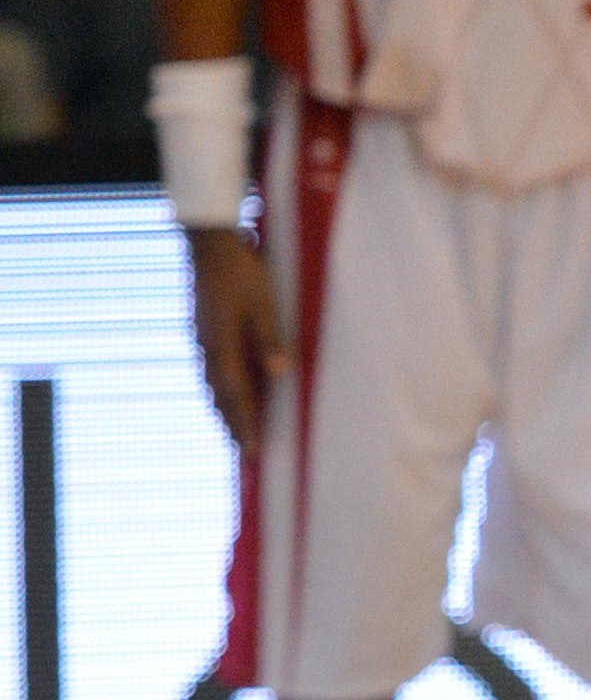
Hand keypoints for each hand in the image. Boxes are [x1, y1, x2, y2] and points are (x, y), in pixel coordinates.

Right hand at [187, 226, 284, 451]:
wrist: (210, 246)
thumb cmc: (243, 272)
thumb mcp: (264, 304)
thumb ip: (270, 339)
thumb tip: (279, 374)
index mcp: (221, 347)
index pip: (236, 397)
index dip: (245, 426)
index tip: (251, 453)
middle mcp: (207, 350)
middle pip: (221, 397)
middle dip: (234, 425)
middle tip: (245, 453)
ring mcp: (202, 341)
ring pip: (214, 385)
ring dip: (226, 409)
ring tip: (236, 431)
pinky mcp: (204, 331)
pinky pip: (213, 369)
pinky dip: (222, 388)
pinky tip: (228, 392)